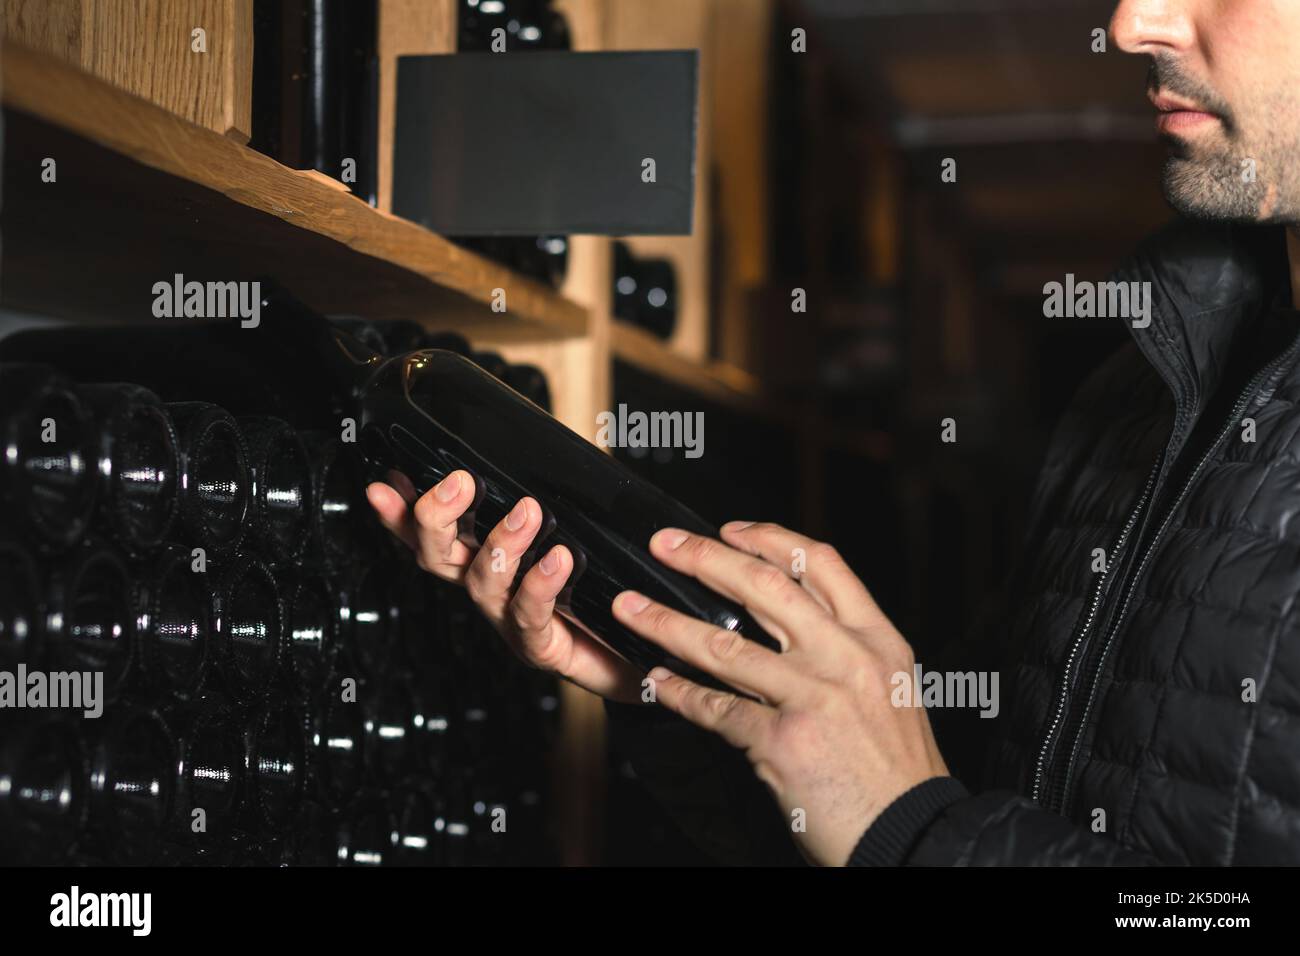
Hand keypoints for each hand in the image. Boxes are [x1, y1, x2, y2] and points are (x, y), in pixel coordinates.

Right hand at [367, 470, 644, 702]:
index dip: (401, 514)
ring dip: (501, 543)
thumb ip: (553, 497)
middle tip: (459, 483)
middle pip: (438, 557)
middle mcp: (489, 589)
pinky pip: (530, 616)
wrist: (639, 651)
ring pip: (483, 583)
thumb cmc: (601, 589)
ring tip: (528, 512)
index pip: (430, 534)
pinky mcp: (541, 648)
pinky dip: (540, 584)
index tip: (385, 486)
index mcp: (484, 559)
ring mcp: (509, 621)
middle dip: (437, 519)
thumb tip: (549, 449)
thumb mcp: (574, 531)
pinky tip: (557, 559)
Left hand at [612, 521, 950, 865]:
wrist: (913, 834)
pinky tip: (655, 681)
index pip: (820, 563)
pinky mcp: (783, 741)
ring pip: (723, 643)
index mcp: (877, 640)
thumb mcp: (893, 689)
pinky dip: (677, 693)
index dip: (768, 538)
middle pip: (764, 586)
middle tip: (664, 544)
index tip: (730, 530)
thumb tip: (790, 622)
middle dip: (704, 558)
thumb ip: (847, 650)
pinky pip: (715, 707)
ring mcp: (813, 697)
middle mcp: (846, 658)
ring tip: (630, 609)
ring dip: (665, 622)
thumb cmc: (898, 772)